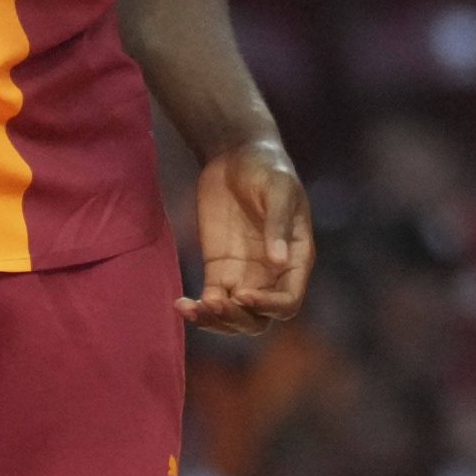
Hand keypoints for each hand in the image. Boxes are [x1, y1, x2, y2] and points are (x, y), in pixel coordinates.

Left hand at [177, 141, 313, 335]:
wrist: (236, 154)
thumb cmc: (266, 167)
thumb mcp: (278, 189)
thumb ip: (278, 224)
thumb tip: (279, 263)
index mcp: (295, 257)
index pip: (289, 299)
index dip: (269, 306)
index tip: (242, 294)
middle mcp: (272, 274)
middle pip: (260, 318)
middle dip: (239, 319)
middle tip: (215, 304)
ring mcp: (244, 274)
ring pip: (235, 317)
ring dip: (216, 322)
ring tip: (193, 308)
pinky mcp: (219, 270)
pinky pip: (211, 301)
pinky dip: (197, 310)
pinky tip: (181, 304)